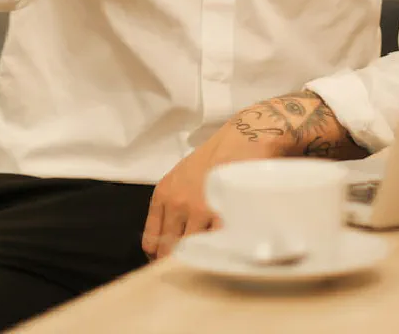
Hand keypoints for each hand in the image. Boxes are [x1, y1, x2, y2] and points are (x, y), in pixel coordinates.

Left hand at [141, 91, 366, 260]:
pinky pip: (217, 244)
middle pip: (171, 250)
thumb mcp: (183, 175)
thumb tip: (168, 243)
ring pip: (194, 249)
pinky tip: (227, 248)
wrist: (246, 136)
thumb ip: (174, 204)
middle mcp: (178, 202)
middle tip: (195, 262)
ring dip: (203, 254)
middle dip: (181, 259)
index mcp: (164, 193)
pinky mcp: (223, 210)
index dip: (161, 257)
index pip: (152, 241)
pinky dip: (221, 250)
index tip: (172, 261)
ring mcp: (200, 208)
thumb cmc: (217, 155)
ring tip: (214, 254)